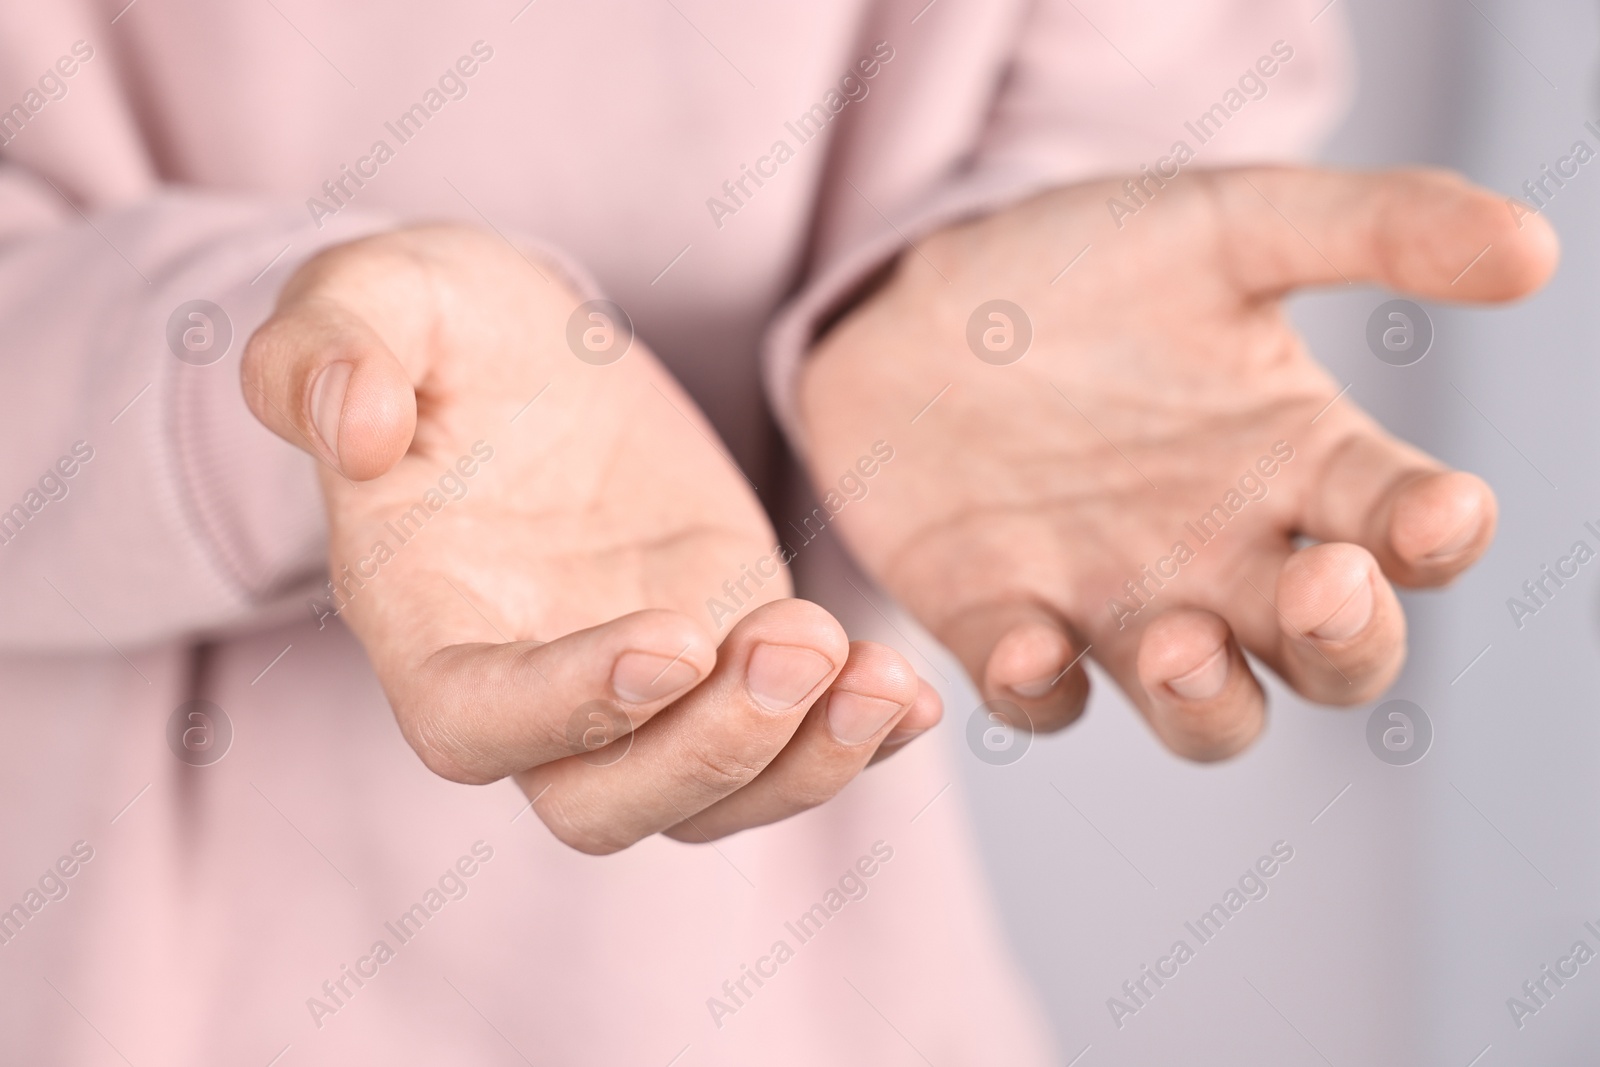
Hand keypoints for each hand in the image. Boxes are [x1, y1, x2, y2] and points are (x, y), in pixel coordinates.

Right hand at [242, 225, 939, 849]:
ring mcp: (638, 682)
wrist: (527, 344)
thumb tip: (354, 432)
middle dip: (712, 752)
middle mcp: (530, 683)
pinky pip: (789, 735)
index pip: (477, 723)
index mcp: (424, 621)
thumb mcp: (367, 297)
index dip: (569, 709)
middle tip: (803, 645)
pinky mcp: (725, 646)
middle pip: (606, 802)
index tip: (674, 639)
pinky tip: (917, 694)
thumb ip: (329, 351)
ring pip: (712, 793)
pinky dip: (857, 736)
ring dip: (804, 761)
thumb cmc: (433, 325)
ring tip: (882, 678)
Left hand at [800, 167, 1556, 759]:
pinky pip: (1044, 701)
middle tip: (1322, 586)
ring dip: (1210, 701)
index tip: (1438, 510)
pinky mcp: (1009, 627)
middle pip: (1331, 657)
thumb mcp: (1224, 225)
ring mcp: (1120, 606)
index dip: (1436, 535)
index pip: (1405, 528)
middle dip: (1344, 643)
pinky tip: (1030, 643)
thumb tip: (1533, 247)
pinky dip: (1042, 690)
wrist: (915, 303)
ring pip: (1207, 714)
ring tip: (1182, 640)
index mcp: (1299, 463)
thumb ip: (1371, 227)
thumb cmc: (1085, 270)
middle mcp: (1227, 558)